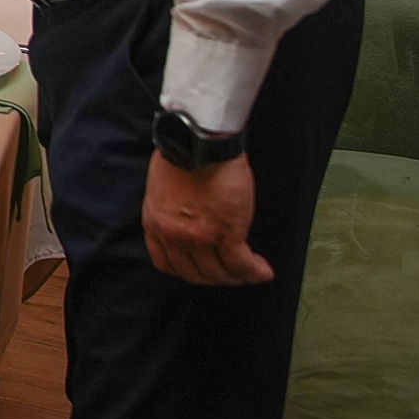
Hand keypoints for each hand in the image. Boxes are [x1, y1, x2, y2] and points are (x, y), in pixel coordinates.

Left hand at [142, 152, 271, 284]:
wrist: (198, 141)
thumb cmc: (183, 153)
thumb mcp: (162, 188)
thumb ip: (170, 210)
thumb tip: (185, 219)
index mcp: (156, 223)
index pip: (167, 263)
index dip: (187, 271)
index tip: (201, 269)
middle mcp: (174, 236)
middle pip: (196, 273)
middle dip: (215, 277)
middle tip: (231, 272)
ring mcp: (198, 237)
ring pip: (220, 273)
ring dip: (237, 276)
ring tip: (249, 271)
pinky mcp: (225, 233)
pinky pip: (241, 265)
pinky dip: (254, 271)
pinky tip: (262, 270)